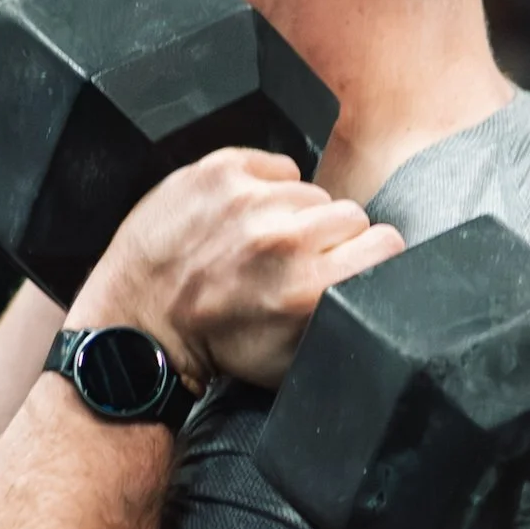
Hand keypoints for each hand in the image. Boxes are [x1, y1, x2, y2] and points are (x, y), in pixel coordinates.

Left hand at [65, 148, 404, 392]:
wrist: (142, 321)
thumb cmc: (217, 344)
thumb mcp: (295, 360)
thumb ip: (347, 321)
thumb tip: (387, 294)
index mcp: (312, 287)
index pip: (387, 242)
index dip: (370, 256)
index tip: (348, 267)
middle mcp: (286, 239)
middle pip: (352, 215)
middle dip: (330, 240)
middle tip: (293, 265)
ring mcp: (251, 199)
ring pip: (314, 193)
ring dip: (296, 216)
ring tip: (260, 247)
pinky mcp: (222, 171)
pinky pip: (279, 168)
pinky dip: (267, 191)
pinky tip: (243, 222)